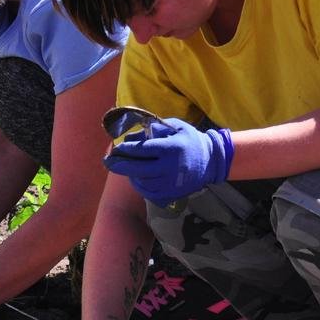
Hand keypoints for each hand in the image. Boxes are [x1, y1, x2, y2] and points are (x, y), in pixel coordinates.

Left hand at [103, 118, 233, 204]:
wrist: (211, 161)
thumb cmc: (190, 140)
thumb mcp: (176, 127)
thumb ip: (155, 128)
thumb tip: (134, 134)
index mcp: (172, 148)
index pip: (144, 150)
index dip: (127, 149)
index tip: (116, 148)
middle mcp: (171, 167)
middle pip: (139, 169)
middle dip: (120, 165)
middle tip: (107, 162)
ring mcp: (172, 183)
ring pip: (143, 182)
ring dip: (130, 175)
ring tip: (123, 168)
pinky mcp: (172, 193)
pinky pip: (150, 193)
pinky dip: (140, 186)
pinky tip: (135, 178)